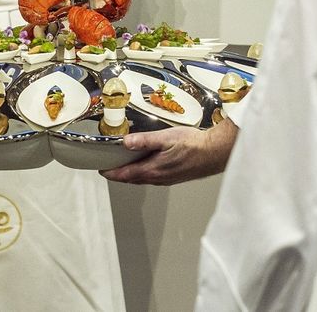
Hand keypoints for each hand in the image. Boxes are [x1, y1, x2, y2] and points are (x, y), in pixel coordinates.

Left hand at [101, 118, 237, 185]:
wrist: (215, 153)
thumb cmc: (193, 145)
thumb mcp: (166, 137)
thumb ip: (145, 140)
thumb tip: (126, 142)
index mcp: (153, 169)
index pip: (125, 174)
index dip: (111, 173)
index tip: (101, 171)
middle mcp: (158, 178)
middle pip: (132, 179)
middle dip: (119, 174)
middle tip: (109, 168)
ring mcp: (167, 179)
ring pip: (143, 179)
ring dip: (131, 174)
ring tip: (124, 167)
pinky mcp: (174, 177)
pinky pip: (153, 178)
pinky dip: (143, 173)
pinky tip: (146, 165)